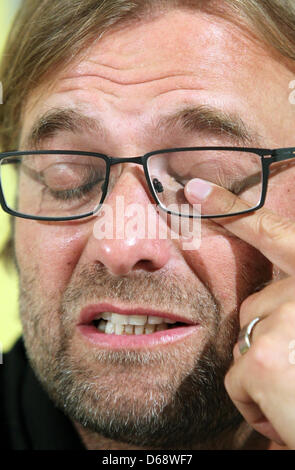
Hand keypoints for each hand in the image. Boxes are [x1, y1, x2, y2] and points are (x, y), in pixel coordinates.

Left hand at [184, 178, 294, 448]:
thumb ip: (294, 305)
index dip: (233, 208)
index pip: (275, 234)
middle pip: (255, 308)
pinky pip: (238, 384)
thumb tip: (268, 310)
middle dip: (269, 340)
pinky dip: (259, 409)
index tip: (195, 190)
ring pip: (246, 347)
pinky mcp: (264, 359)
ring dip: (268, 377)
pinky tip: (291, 420)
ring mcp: (286, 320)